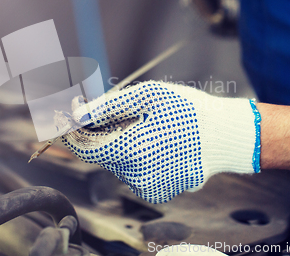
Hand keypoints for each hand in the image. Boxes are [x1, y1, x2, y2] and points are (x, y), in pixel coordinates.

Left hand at [61, 81, 260, 203]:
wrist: (223, 136)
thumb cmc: (187, 110)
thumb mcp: (147, 96)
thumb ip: (106, 107)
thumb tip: (76, 115)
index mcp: (131, 149)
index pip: (83, 147)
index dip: (71, 131)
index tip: (66, 116)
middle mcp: (136, 175)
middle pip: (100, 153)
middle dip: (101, 133)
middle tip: (121, 113)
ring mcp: (148, 187)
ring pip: (117, 163)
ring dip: (121, 144)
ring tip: (147, 127)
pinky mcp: (158, 192)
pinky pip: (134, 173)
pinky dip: (136, 157)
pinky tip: (155, 144)